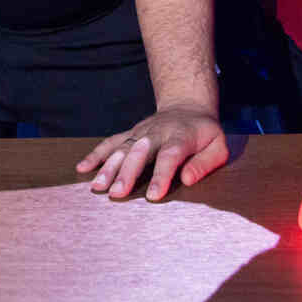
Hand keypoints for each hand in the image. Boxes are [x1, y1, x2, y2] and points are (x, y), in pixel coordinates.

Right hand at [76, 105, 227, 201]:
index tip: (153, 196)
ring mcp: (140, 132)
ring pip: (121, 148)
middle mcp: (156, 133)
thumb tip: (187, 179)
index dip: (161, 176)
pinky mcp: (130, 133)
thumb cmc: (204, 133)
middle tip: (117, 193)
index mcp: (180, 137)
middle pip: (139, 152)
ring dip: (108, 167)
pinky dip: (96, 155)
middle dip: (127, 173)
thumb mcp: (218, 146)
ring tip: (97, 186)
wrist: (187, 106)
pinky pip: (110, 142)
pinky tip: (82, 168)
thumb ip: (205, 163)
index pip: (169, 156)